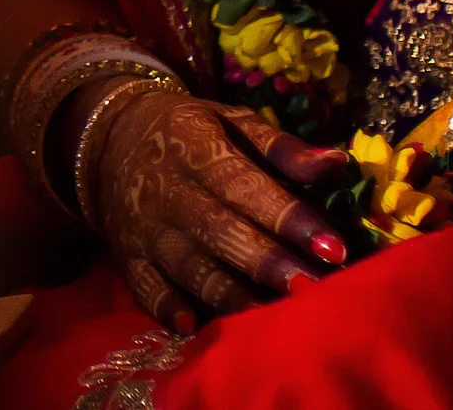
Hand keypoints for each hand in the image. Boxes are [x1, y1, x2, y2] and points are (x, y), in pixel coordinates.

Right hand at [84, 86, 348, 329]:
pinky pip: (148, 291)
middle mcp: (170, 191)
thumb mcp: (233, 122)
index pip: (248, 186)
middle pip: (222, 232)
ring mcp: (145, 229)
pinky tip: (195, 329)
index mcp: (199, 148)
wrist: (114, 138)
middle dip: (269, 264)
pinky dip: (169, 311)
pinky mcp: (128, 260)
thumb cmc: (193, 133)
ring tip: (275, 322)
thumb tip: (338, 164)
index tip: (334, 248)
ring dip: (232, 297)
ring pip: (191, 269)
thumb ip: (283, 148)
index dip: (290, 218)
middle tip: (315, 291)